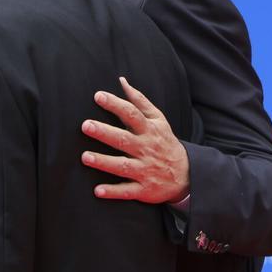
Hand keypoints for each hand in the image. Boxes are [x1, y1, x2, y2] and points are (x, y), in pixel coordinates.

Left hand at [80, 76, 190, 203]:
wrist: (187, 175)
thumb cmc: (164, 142)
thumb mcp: (158, 120)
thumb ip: (139, 100)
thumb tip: (121, 80)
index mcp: (149, 130)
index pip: (132, 114)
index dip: (115, 104)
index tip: (98, 96)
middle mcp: (146, 149)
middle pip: (124, 139)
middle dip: (104, 132)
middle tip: (85, 125)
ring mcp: (145, 170)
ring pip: (123, 166)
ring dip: (104, 162)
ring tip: (85, 157)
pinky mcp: (144, 189)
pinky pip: (127, 191)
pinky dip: (113, 192)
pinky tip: (97, 191)